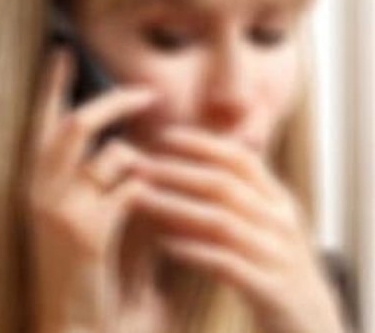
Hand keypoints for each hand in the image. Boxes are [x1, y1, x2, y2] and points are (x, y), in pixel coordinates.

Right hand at [27, 51, 161, 332]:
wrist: (72, 321)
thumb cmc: (79, 268)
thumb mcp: (74, 215)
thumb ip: (93, 178)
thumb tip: (124, 143)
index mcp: (33, 181)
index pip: (40, 121)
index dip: (52, 84)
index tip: (63, 50)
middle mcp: (38, 189)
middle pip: (79, 123)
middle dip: (116, 102)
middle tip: (147, 94)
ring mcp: (60, 209)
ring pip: (114, 156)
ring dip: (143, 163)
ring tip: (151, 183)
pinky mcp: (86, 232)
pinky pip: (131, 190)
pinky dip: (149, 193)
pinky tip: (154, 213)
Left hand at [133, 126, 346, 332]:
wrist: (312, 325)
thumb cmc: (272, 269)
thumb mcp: (264, 225)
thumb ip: (237, 196)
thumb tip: (191, 161)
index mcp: (278, 202)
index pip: (241, 160)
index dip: (202, 144)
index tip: (162, 135)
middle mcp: (281, 224)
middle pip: (225, 186)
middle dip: (177, 172)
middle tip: (136, 164)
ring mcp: (278, 257)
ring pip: (222, 223)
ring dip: (175, 207)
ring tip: (138, 198)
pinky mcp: (270, 291)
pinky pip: (228, 265)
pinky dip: (194, 252)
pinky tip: (164, 245)